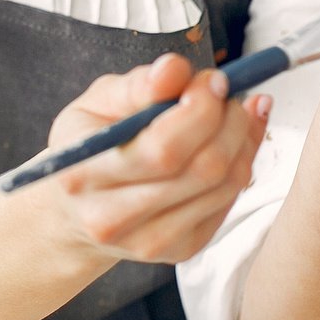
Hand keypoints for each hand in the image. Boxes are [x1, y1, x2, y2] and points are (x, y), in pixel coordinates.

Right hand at [40, 53, 268, 262]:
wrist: (76, 210)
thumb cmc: (89, 143)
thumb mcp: (95, 103)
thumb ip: (137, 85)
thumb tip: (176, 69)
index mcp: (83, 174)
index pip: (162, 150)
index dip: (200, 111)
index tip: (212, 79)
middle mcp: (113, 218)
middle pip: (201, 170)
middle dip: (228, 121)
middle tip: (226, 90)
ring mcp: (151, 242)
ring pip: (223, 186)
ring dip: (242, 139)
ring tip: (232, 110)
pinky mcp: (182, 249)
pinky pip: (229, 200)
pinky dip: (242, 161)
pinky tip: (237, 136)